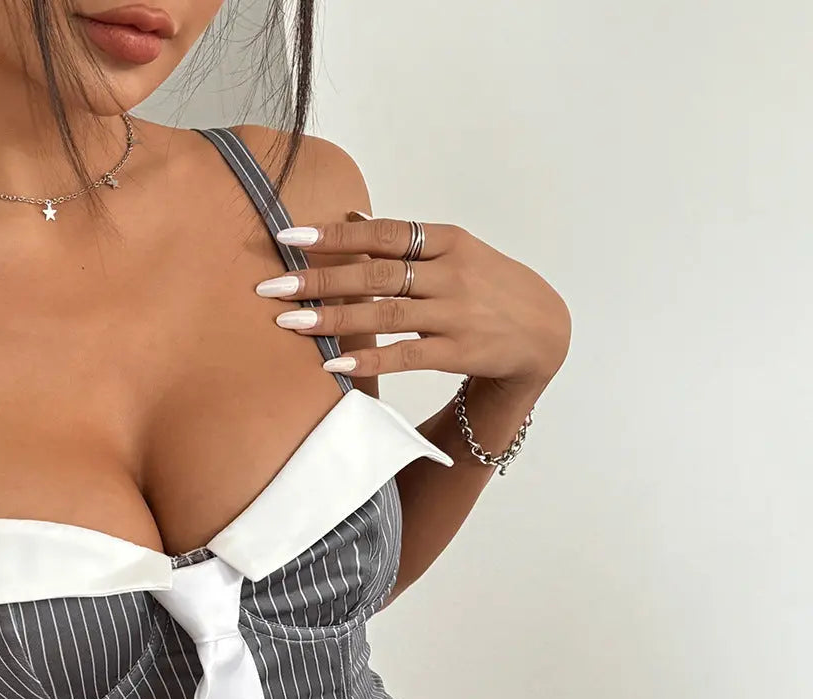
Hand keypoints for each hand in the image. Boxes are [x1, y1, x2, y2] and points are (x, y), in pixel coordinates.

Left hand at [258, 217, 570, 391]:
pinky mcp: (458, 350)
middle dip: (320, 279)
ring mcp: (456, 313)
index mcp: (448, 241)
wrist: (544, 331)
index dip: (335, 235)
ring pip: (385, 314)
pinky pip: (406, 355)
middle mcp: (451, 273)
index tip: (289, 236)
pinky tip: (333, 363)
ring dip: (333, 318)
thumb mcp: (456, 252)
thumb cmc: (489, 288)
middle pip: (376, 273)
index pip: (384, 233)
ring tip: (290, 324)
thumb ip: (404, 240)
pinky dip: (369, 359)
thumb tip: (351, 217)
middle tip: (272, 286)